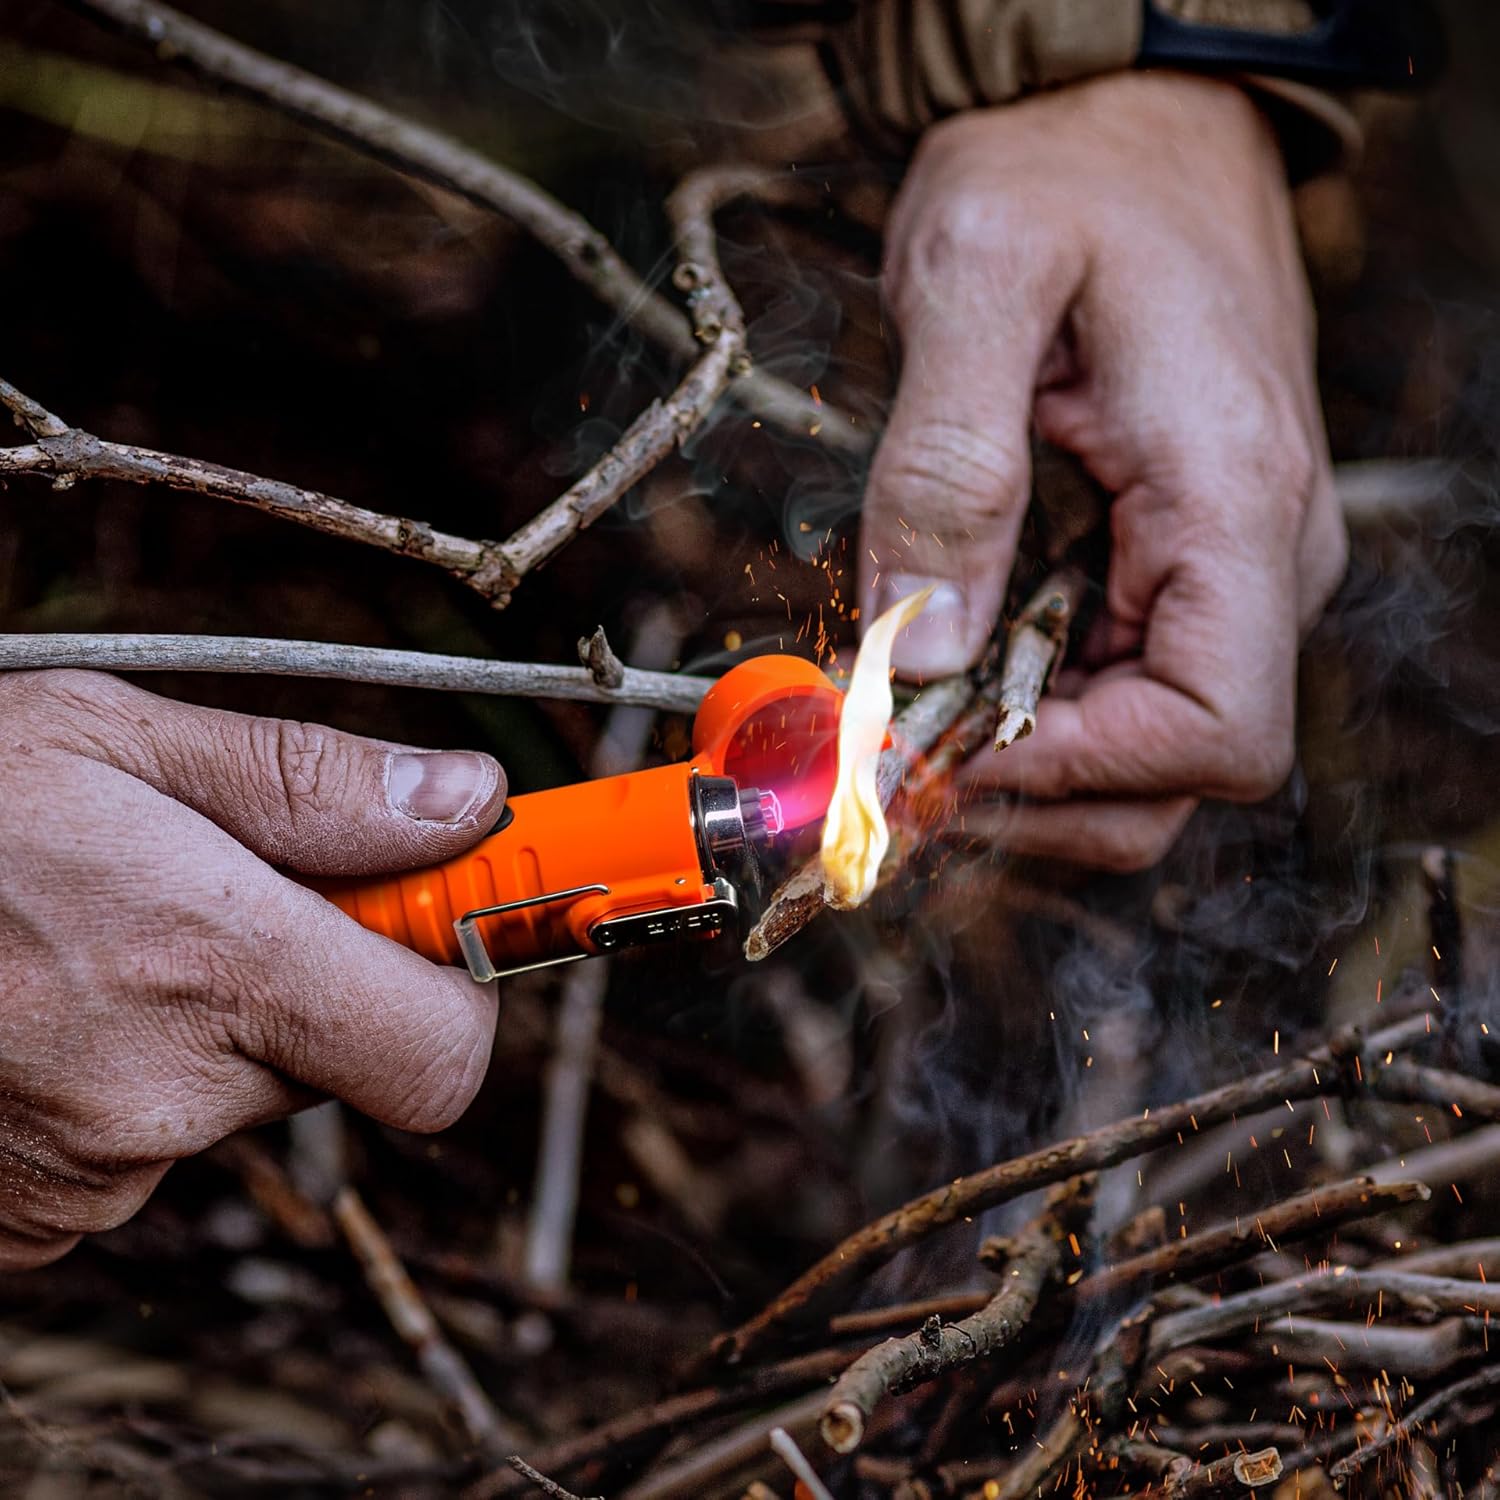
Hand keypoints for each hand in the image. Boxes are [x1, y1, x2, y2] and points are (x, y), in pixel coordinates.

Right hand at [0, 670, 507, 1268]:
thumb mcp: (118, 738)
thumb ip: (311, 785)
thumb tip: (469, 804)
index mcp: (211, 969)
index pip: (442, 1053)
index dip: (456, 985)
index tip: (449, 918)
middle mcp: (163, 1098)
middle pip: (341, 1060)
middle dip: (313, 980)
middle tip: (219, 897)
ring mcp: (90, 1177)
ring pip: (234, 1096)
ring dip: (206, 1023)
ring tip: (94, 941)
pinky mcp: (33, 1221)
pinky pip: (144, 1147)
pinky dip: (126, 1078)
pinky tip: (45, 1006)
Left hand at [860, 72, 1346, 870]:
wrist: (1134, 123)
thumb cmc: (1068, 171)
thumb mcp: (978, 276)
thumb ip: (947, 469)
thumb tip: (926, 654)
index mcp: (1232, 500)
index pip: (1212, 732)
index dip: (1072, 773)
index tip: (943, 748)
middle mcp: (1261, 554)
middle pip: (1177, 774)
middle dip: (1032, 786)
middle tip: (900, 744)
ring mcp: (1228, 565)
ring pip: (1145, 748)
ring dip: (1020, 754)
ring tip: (912, 697)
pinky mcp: (1183, 560)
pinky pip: (1122, 683)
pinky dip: (1031, 703)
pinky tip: (954, 655)